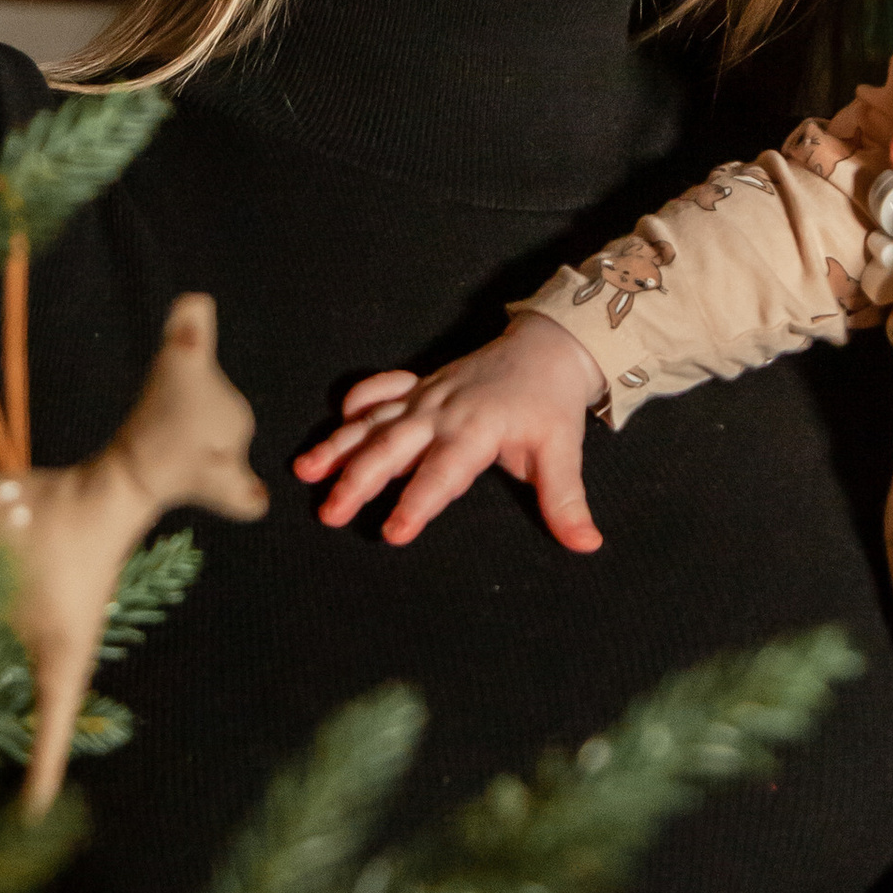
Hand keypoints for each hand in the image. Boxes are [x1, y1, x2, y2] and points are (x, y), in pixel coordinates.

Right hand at [290, 309, 604, 549]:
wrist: (547, 347)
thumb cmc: (551, 406)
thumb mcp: (563, 453)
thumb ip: (565, 501)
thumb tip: (586, 544)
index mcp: (476, 431)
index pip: (441, 475)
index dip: (417, 504)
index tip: (393, 533)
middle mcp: (442, 412)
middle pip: (392, 448)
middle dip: (358, 480)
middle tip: (329, 512)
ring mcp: (427, 395)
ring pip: (374, 421)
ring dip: (339, 445)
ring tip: (305, 471)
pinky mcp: (420, 383)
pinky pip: (383, 389)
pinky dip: (359, 400)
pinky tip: (336, 419)